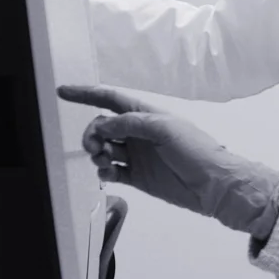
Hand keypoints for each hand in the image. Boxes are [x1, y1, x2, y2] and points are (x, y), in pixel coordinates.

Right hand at [58, 85, 278, 238]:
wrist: (214, 186)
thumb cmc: (196, 150)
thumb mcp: (164, 129)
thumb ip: (131, 123)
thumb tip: (104, 126)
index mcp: (147, 114)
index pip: (110, 99)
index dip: (87, 94)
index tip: (63, 92)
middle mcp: (139, 133)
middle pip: (102, 126)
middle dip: (92, 133)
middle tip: (95, 146)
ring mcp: (137, 155)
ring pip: (104, 149)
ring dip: (97, 153)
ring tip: (105, 161)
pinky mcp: (137, 177)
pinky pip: (111, 171)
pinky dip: (104, 172)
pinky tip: (108, 174)